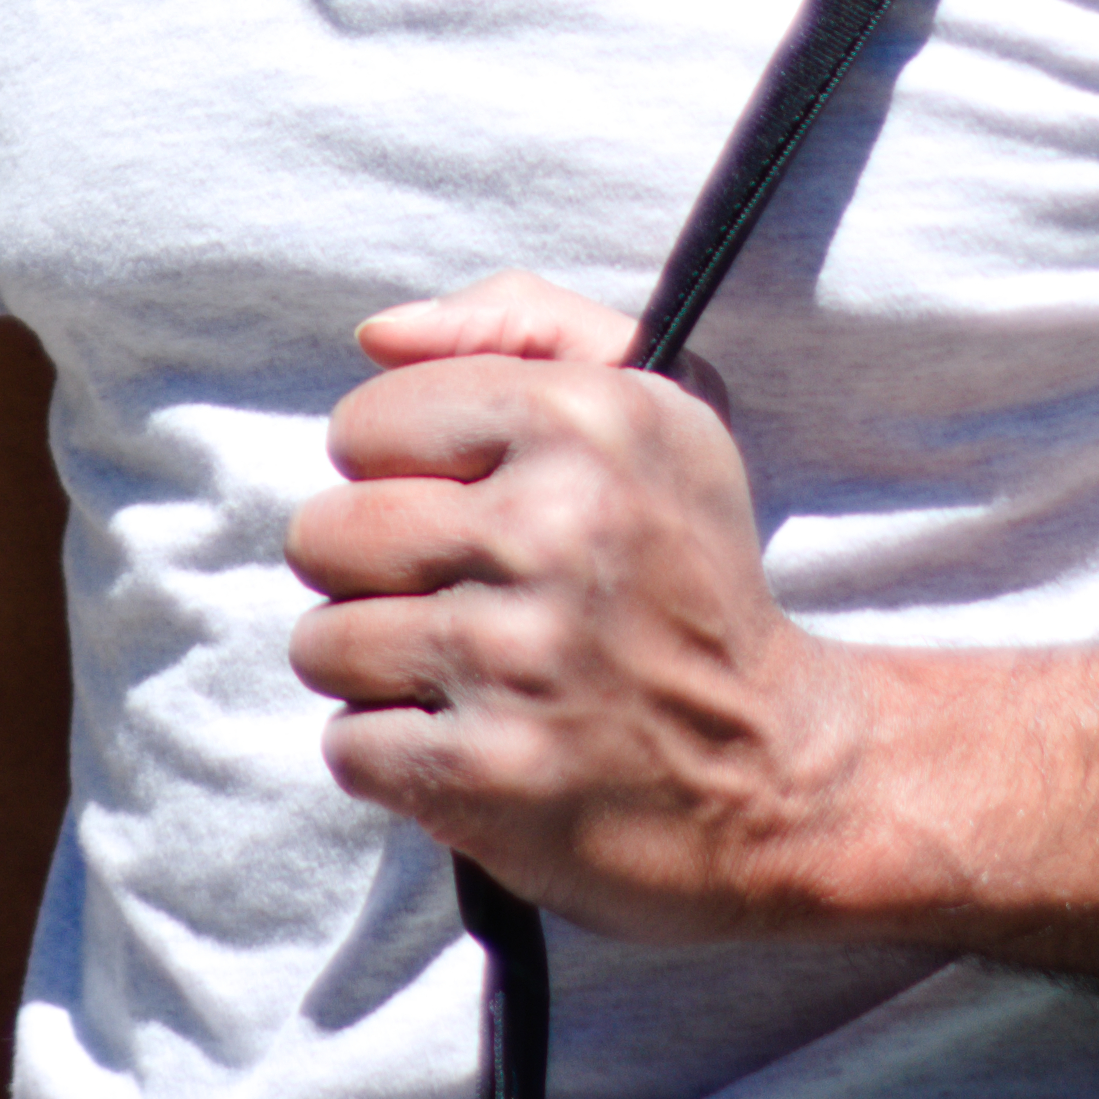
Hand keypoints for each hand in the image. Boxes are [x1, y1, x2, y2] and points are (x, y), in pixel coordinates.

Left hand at [282, 271, 878, 940]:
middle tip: (457, 597)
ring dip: (375, 667)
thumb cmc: (685, 571)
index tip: (468, 507)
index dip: (401, 471)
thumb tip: (376, 333)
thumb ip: (517, 325)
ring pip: (323, 642)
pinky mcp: (491, 773)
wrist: (775, 767)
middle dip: (370, 572)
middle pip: (326, 535)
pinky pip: (348, 746)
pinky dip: (392, 756)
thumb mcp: (648, 407)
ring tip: (465, 671)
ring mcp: (521, 659)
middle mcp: (556, 528)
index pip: (364, 423)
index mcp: (586, 418)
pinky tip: (473, 741)